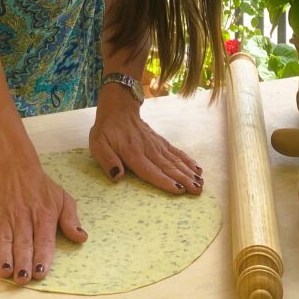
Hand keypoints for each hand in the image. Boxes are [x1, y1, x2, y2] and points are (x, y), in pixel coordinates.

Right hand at [0, 162, 86, 284]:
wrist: (15, 168)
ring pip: (4, 240)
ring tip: (5, 272)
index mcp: (43, 214)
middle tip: (23, 279)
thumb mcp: (62, 198)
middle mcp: (22, 217)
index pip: (43, 239)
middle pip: (23, 243)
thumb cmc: (42, 189)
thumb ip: (71, 220)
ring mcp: (2, 217)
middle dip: (23, 262)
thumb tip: (82, 238)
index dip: (42, 256)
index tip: (40, 273)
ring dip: (4, 257)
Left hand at [89, 84, 203, 194]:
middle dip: (183, 179)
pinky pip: (176, 152)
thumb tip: (117, 177)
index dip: (164, 181)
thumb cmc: (107, 129)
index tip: (178, 190)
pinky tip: (197, 168)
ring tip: (200, 183)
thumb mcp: (98, 144)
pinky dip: (188, 160)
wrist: (119, 107)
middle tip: (197, 191)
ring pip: (175, 160)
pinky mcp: (161, 141)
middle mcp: (148, 148)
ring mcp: (156, 144)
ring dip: (188, 172)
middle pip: (167, 167)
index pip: (150, 170)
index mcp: (132, 152)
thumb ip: (107, 160)